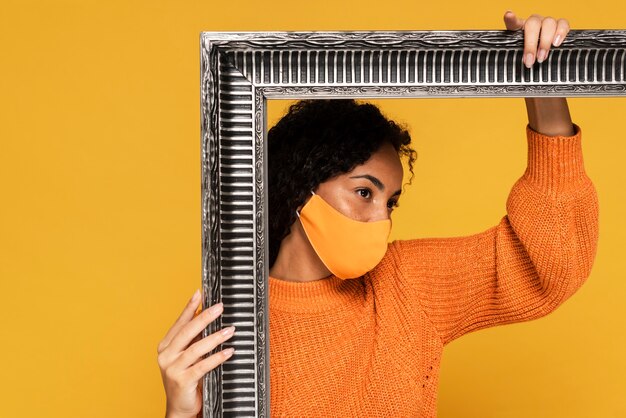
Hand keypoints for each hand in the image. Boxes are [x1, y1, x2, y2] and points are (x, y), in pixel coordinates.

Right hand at [157, 290, 235, 417]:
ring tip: (230, 330)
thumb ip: (193, 339)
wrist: (180, 407)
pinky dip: (216, 357)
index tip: (199, 293)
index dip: (189, 307)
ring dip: (215, 337)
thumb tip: (205, 314)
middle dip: (204, 317)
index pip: (179, 323)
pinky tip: (228, 351)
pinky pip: (202, 366)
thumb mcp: (187, 356)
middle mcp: (166, 355)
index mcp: (165, 346)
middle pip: (187, 332)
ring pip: (196, 348)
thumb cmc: (186, 378)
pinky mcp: (182, 381)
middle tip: (220, 307)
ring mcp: (172, 369)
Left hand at [503, 11, 570, 67]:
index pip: (514, 21)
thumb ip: (516, 52)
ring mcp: (547, 22)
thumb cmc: (529, 51)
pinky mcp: (560, 25)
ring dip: (545, 41)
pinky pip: (563, 23)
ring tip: (542, 56)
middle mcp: (534, 22)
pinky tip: (556, 43)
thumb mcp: (519, 52)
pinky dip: (561, 32)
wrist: (542, 52)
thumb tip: (518, 48)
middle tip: (530, 60)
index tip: (509, 16)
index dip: (512, 18)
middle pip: (533, 24)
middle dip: (531, 44)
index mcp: (520, 27)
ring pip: (549, 23)